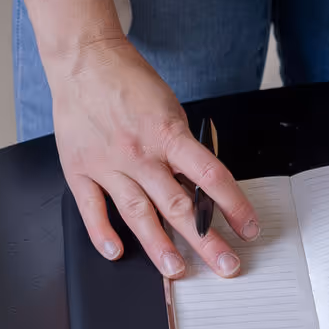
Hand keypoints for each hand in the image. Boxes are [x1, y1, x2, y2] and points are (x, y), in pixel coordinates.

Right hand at [52, 33, 260, 278]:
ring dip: (159, 246)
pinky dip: (102, 234)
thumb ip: (182, 147)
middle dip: (205, 241)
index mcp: (167, 134)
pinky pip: (92, 208)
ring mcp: (108, 163)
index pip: (211, 177)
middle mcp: (139, 152)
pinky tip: (116, 252)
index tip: (248, 227)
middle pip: (177, 205)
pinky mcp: (80, 168)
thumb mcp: (169, 107)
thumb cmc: (129, 82)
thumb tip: (200, 186)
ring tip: (176, 269)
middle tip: (225, 265)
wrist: (84, 59)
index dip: (234, 206)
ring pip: (137, 213)